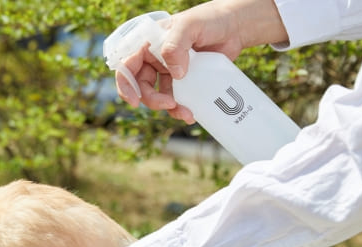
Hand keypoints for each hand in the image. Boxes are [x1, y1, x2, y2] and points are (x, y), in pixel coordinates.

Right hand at [116, 0, 287, 122]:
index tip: (134, 101)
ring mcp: (170, 71)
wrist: (235, 27)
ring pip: (160, 96)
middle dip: (152, 100)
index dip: (126, 85)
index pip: (128, 66)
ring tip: (187, 114)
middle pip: (142, 86)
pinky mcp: (185, 81)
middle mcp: (155, 59)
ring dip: (170, 108)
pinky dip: (182, 108)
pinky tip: (193, 112)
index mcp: (149, 44)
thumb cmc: (209, 19)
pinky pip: (178, 98)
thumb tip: (175, 74)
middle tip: (170, 104)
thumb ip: (175, 45)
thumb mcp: (189, 25)